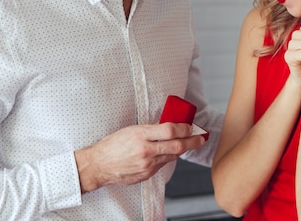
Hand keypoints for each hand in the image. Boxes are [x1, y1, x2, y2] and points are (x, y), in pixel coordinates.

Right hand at [74, 123, 204, 191]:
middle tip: (201, 138)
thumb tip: (169, 128)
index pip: (170, 130)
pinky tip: (165, 153)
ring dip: (181, 149)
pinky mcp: (147, 174)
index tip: (190, 127)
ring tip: (187, 143)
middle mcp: (145, 151)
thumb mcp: (131, 130)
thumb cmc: (112, 145)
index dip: (184, 128)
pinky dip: (166, 158)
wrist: (99, 165)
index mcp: (140, 135)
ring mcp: (147, 165)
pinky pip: (162, 165)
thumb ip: (150, 129)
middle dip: (192, 141)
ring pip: (171, 156)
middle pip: (176, 146)